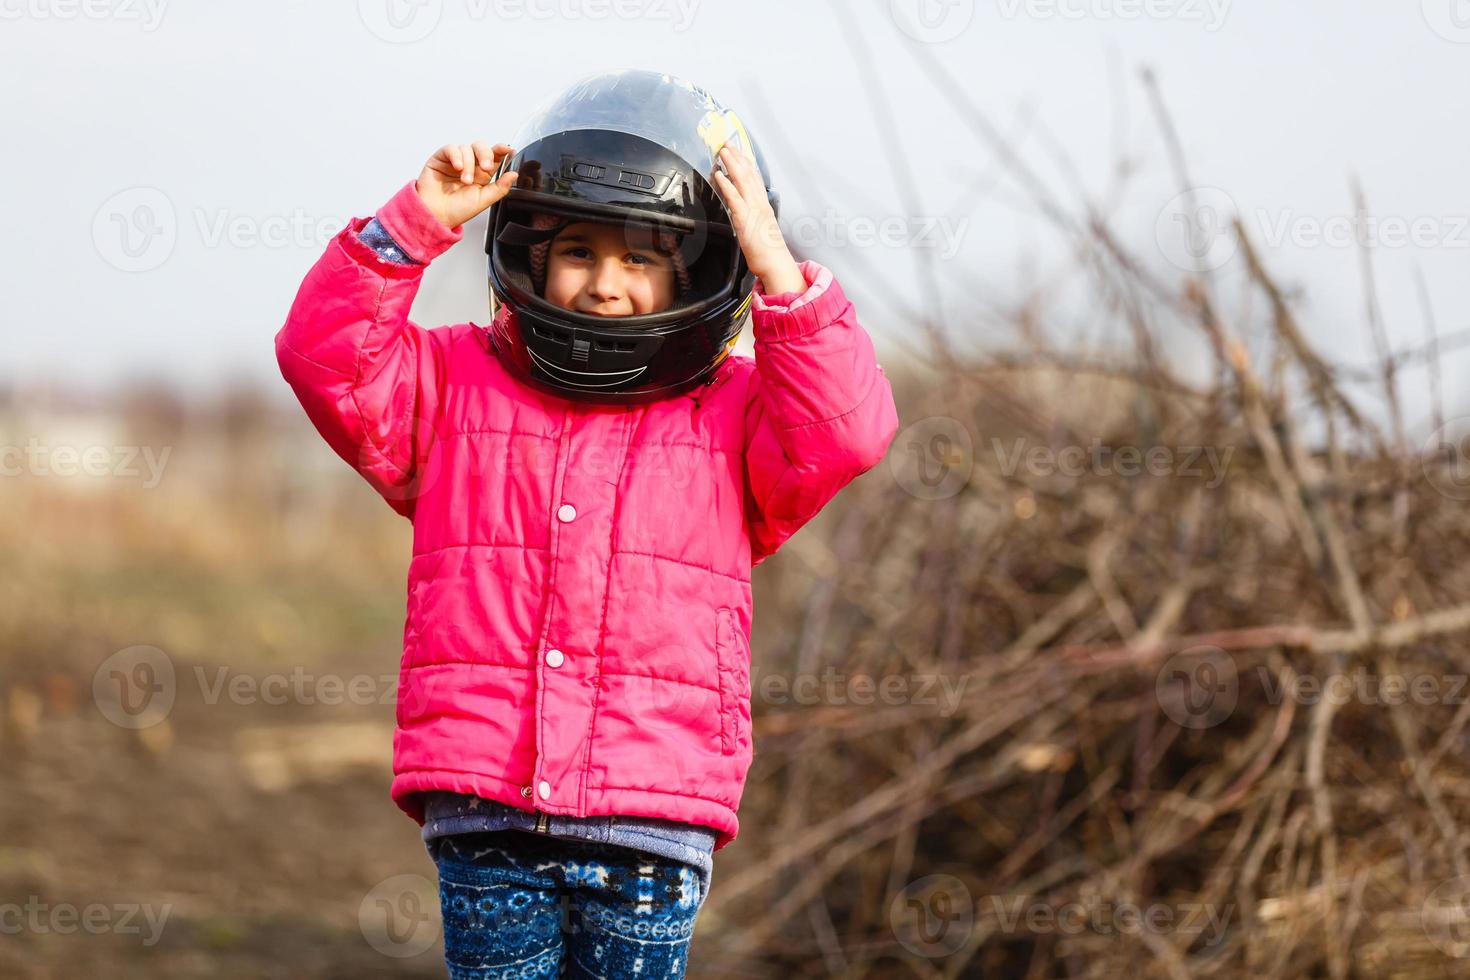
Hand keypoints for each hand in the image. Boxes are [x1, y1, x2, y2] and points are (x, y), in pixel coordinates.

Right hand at [415, 142, 517, 230]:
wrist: (436, 215)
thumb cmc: (456, 210)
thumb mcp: (483, 201)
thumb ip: (500, 188)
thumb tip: (514, 175)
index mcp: (482, 175)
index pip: (494, 157)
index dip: (501, 150)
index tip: (508, 150)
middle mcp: (470, 166)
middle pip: (481, 148)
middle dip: (486, 154)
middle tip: (486, 167)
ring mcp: (456, 161)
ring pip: (467, 148)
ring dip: (468, 163)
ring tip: (465, 180)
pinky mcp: (441, 158)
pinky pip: (451, 148)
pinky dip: (456, 156)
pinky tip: (457, 167)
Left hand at [711, 142, 803, 295]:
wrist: (774, 263)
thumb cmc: (768, 250)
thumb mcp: (762, 228)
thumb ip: (754, 217)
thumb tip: (746, 213)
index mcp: (763, 205)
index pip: (755, 178)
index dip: (747, 162)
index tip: (740, 151)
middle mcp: (759, 203)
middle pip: (748, 174)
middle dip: (738, 157)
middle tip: (728, 143)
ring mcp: (753, 209)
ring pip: (742, 180)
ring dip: (731, 164)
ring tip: (722, 151)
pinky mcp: (745, 218)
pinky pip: (734, 197)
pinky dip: (726, 184)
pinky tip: (719, 174)